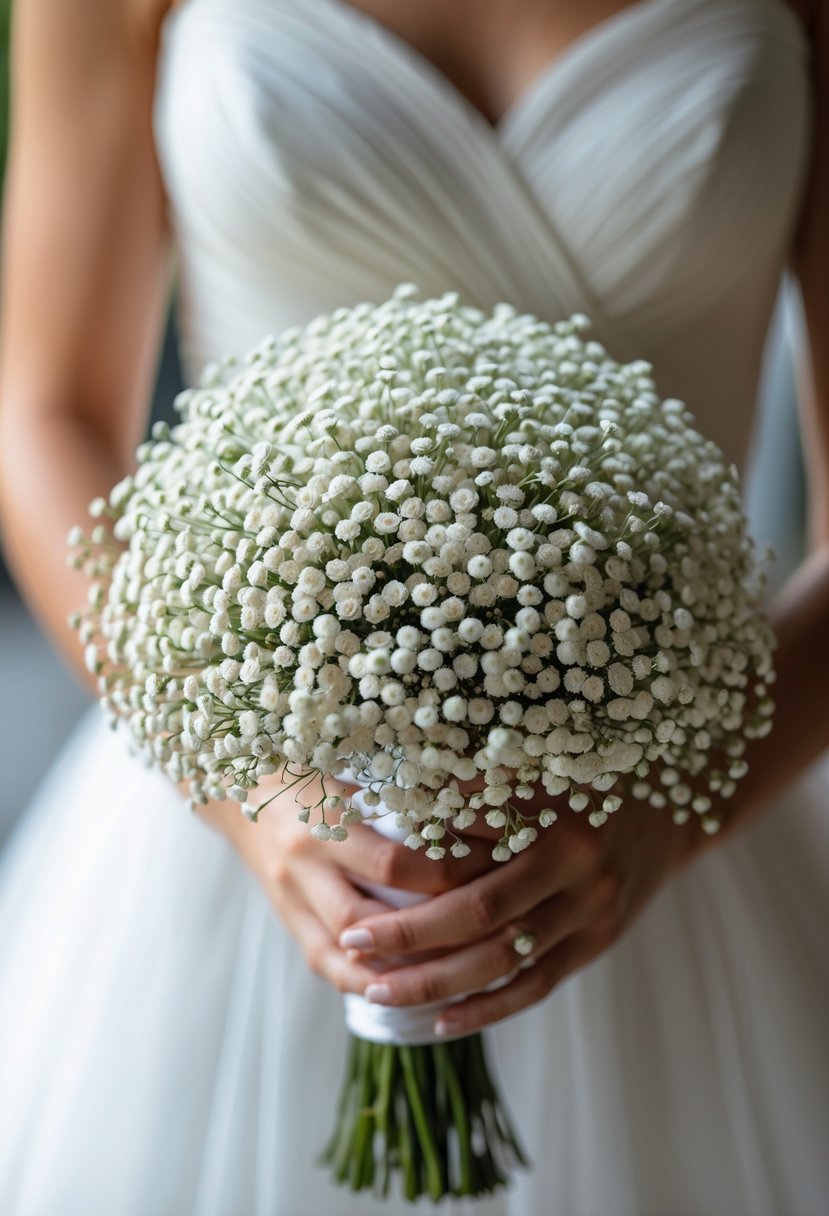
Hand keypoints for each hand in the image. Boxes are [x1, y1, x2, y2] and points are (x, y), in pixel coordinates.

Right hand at [195, 773, 494, 996]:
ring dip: (398, 969)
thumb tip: (485, 791)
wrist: (238, 787)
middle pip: (369, 917)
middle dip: (428, 931)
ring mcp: (289, 898)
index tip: (494, 871)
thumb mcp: (352, 765)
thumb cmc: (311, 768)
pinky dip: (365, 981)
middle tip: (485, 931)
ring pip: (344, 954)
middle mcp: (302, 864)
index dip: (448, 874)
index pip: (394, 864)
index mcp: (324, 817)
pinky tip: (407, 988)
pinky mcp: (287, 920)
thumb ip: (405, 784)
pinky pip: (325, 965)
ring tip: (457, 972)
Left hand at [338, 800, 701, 1033]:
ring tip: (377, 990)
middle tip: (353, 942)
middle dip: (411, 933)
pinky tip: (440, 1022)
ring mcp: (591, 912)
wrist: (674, 806)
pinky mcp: (597, 944)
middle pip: (481, 912)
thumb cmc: (587, 774)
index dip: (411, 868)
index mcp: (551, 812)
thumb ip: (476, 783)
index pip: (474, 846)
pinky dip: (488, 1008)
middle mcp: (576, 866)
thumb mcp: (538, 762)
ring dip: (437, 982)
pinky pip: (537, 987)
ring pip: (504, 961)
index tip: (359, 874)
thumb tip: (395, 794)